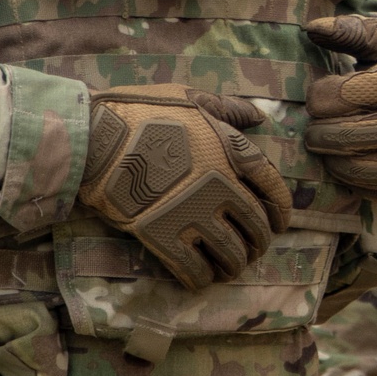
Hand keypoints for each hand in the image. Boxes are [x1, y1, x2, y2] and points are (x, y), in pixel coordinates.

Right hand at [78, 84, 293, 289]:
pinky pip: (193, 269)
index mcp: (230, 151)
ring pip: (230, 253)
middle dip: (260, 242)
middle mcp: (220, 186)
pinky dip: (203, 278)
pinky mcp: (163, 236)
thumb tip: (260, 118)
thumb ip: (229, 108)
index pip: (273, 188)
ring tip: (231, 267)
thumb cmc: (141, 112)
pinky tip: (202, 278)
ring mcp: (192, 214)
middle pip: (256, 226)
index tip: (282, 222)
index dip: (282, 209)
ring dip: (235, 264)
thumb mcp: (191, 97)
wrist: (94, 137)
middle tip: (254, 249)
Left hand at [302, 16, 376, 205]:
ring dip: (346, 165)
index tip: (313, 97)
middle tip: (310, 133)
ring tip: (323, 152)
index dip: (333, 96)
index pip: (373, 89)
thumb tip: (313, 29)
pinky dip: (365, 185)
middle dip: (334, 135)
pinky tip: (345, 168)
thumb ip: (349, 31)